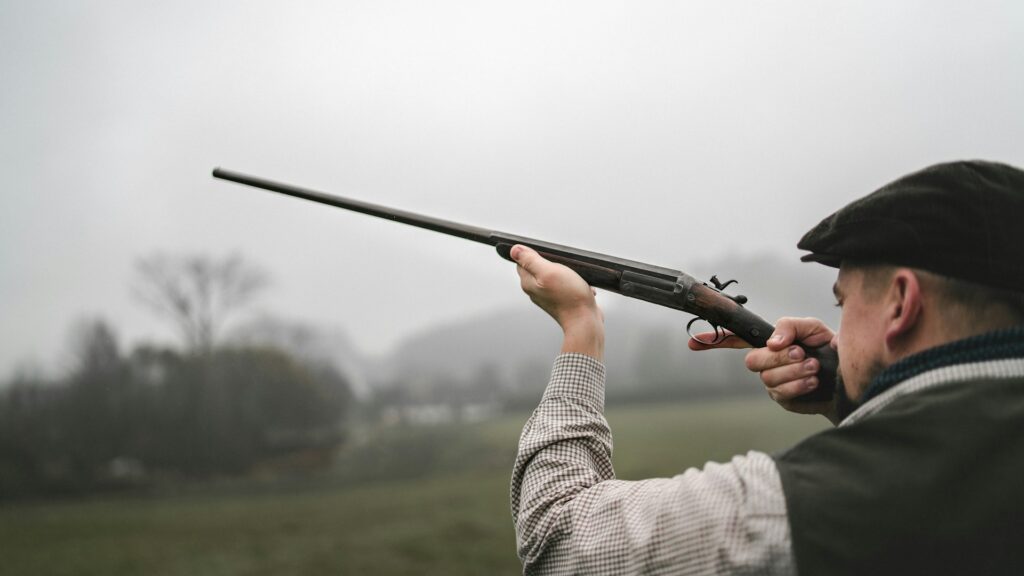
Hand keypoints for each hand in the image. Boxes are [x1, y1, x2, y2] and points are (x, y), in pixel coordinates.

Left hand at [511, 245, 603, 359]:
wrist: (585, 321)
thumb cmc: (569, 297)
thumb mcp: (548, 271)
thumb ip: (530, 260)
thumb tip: (514, 250)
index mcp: (528, 283)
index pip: (522, 261)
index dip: (534, 254)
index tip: (548, 256)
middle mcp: (535, 290)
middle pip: (538, 267)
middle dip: (553, 263)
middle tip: (563, 267)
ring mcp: (548, 296)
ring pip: (555, 275)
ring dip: (566, 273)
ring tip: (573, 278)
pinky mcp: (560, 300)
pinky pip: (566, 284)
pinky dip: (574, 283)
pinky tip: (580, 286)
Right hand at [689, 317, 837, 421]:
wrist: (851, 377)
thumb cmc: (832, 350)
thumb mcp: (812, 327)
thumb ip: (789, 326)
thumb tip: (772, 342)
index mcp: (770, 343)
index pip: (735, 340)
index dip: (714, 341)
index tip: (694, 342)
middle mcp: (767, 363)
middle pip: (753, 361)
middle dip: (778, 358)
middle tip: (803, 355)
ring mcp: (773, 383)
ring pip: (768, 378)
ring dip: (794, 371)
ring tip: (815, 368)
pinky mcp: (784, 400)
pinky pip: (782, 393)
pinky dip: (799, 384)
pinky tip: (813, 382)